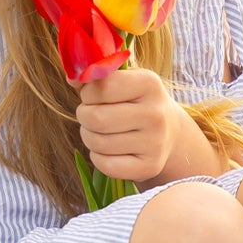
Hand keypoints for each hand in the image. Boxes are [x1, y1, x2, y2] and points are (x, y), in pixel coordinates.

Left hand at [75, 67, 181, 182]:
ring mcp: (155, 142)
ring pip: (98, 143)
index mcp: (149, 84)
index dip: (88, 93)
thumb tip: (73, 78)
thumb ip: (95, 76)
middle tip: (91, 114)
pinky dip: (97, 158)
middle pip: (96, 118)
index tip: (93, 95)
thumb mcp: (122, 80)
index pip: (101, 88)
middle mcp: (155, 113)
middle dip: (84, 116)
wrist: (169, 131)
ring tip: (99, 131)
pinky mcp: (150, 167)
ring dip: (89, 136)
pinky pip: (105, 165)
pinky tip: (106, 149)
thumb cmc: (134, 101)